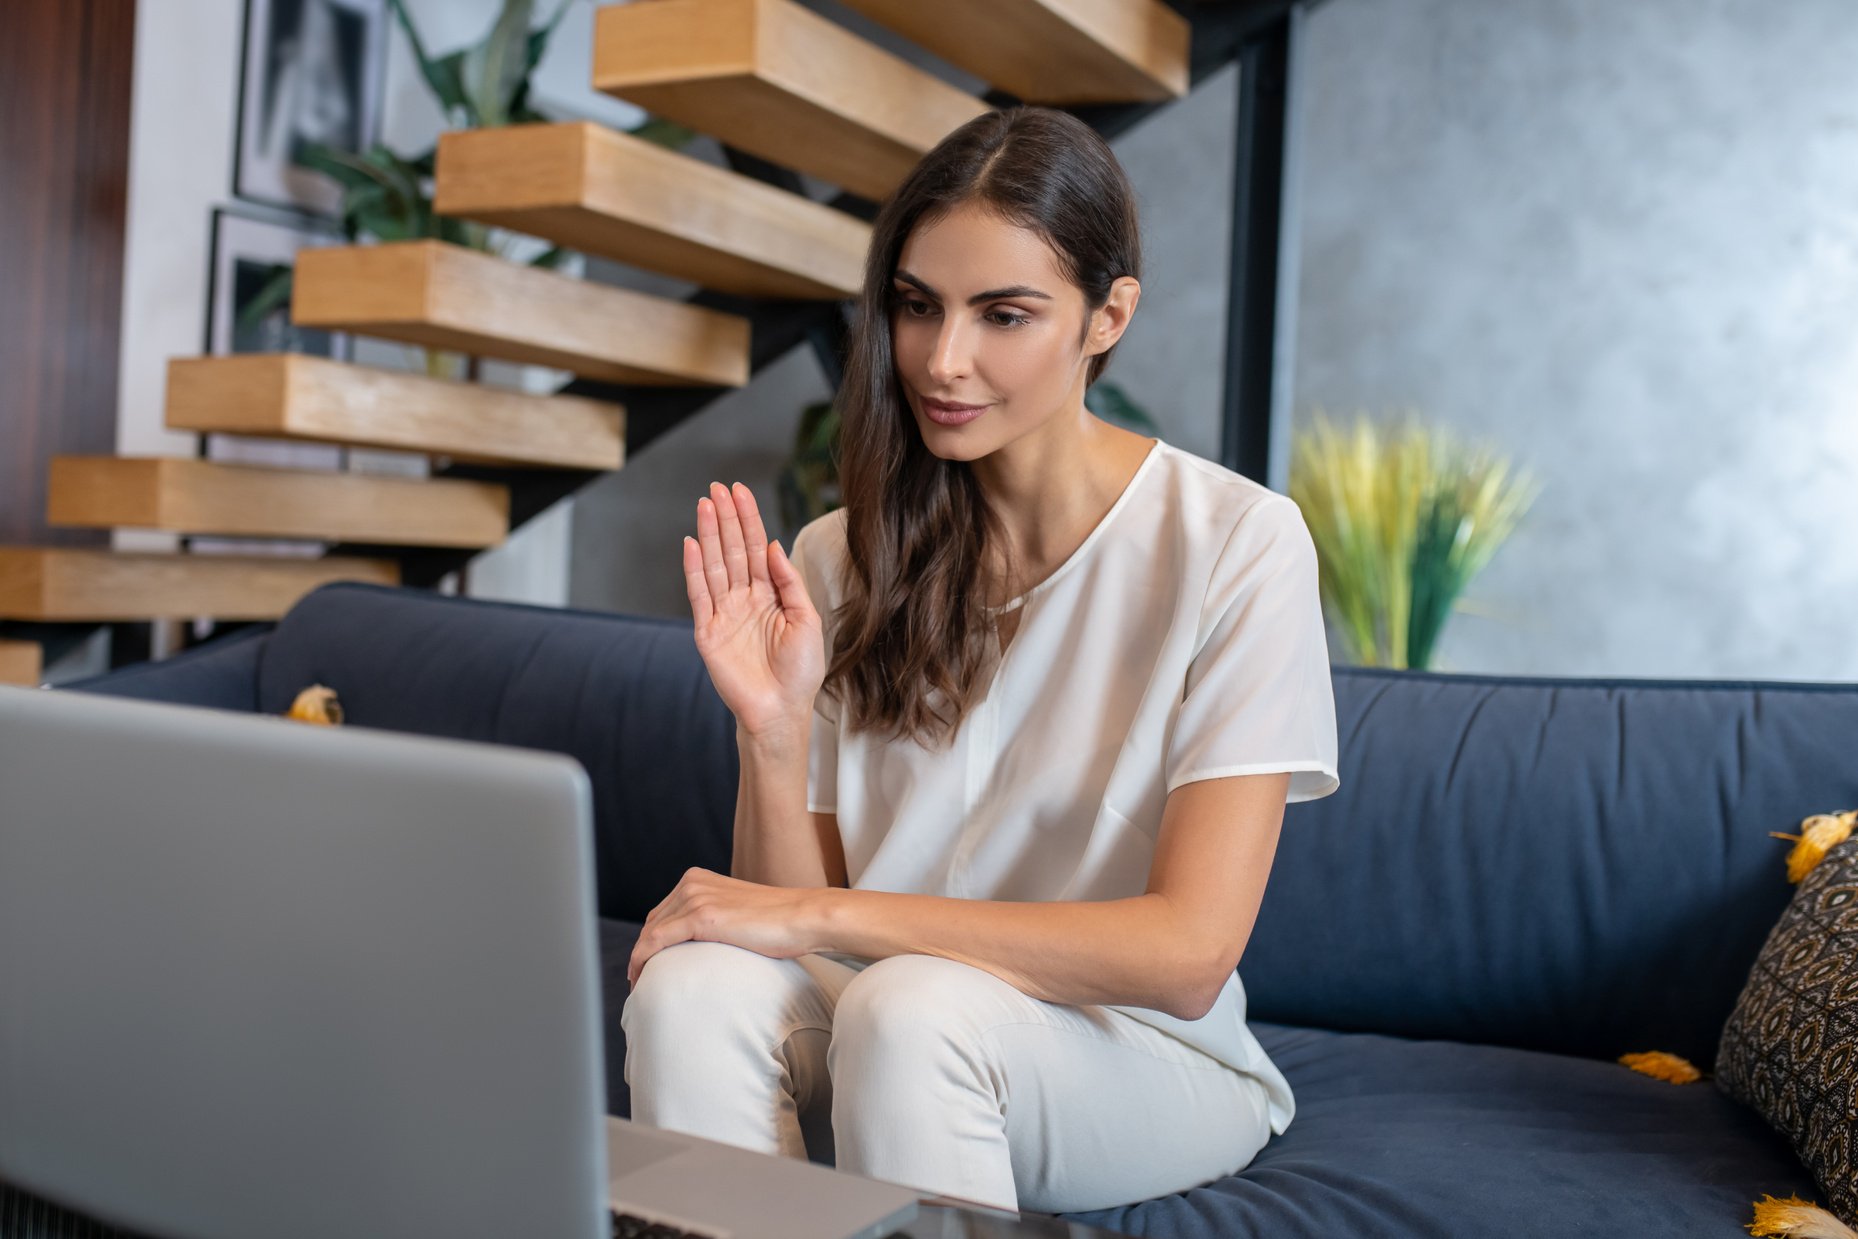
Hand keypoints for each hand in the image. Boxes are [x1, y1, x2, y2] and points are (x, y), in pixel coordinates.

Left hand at [626, 867, 828, 987]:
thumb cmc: (780, 922)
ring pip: (649, 933)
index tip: (646, 965)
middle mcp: (692, 883)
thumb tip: (704, 946)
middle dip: (641, 951)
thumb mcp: (738, 913)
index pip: (662, 912)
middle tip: (639, 980)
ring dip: (638, 960)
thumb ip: (717, 919)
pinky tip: (640, 978)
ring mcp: (695, 898)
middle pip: (652, 922)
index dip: (649, 940)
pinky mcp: (701, 916)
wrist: (804, 917)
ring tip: (639, 985)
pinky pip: (656, 941)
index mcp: (699, 879)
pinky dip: (641, 960)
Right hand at [684, 481, 825, 738]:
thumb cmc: (800, 671)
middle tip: (718, 487)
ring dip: (710, 534)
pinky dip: (694, 568)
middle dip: (726, 518)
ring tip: (705, 504)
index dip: (749, 519)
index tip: (740, 492)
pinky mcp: (708, 631)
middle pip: (734, 550)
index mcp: (770, 595)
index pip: (757, 548)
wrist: (781, 710)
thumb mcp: (807, 620)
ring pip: (715, 565)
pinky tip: (692, 543)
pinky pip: (699, 594)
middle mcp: (745, 599)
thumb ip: (790, 582)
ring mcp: (724, 613)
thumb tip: (774, 545)